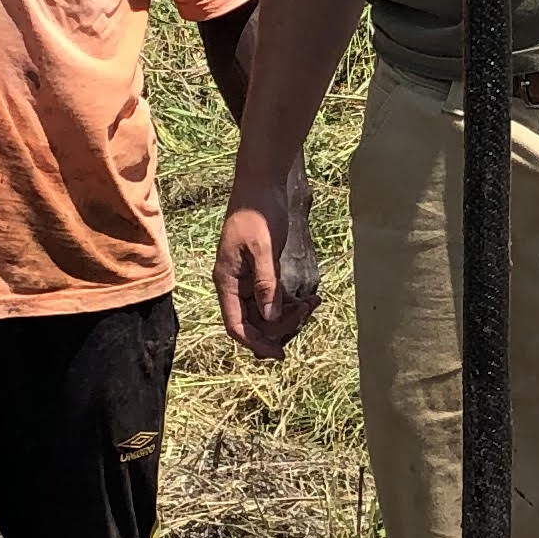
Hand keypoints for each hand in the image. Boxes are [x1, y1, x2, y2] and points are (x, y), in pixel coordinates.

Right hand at [216, 176, 321, 359]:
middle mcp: (234, 283)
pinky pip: (272, 298)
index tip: (280, 354)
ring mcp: (246, 278)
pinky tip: (309, 299)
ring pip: (264, 312)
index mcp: (226, 280)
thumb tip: (271, 318)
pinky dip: (289, 302)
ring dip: (288, 315)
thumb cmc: (258, 211)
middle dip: (279, 326)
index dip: (256, 343)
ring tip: (312, 304)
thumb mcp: (263, 248)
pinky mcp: (261, 270)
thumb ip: (266, 284)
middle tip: (307, 313)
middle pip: (252, 322)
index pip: (235, 325)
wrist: (261, 182)